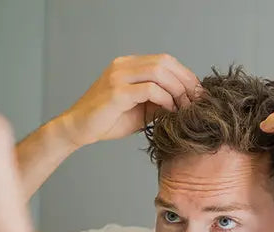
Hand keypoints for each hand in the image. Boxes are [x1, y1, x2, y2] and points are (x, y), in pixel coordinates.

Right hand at [54, 54, 200, 148]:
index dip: (184, 74)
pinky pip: (149, 90)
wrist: (77, 129)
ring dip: (177, 89)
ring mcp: (118, 77)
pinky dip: (164, 99)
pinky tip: (169, 111)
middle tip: (196, 100)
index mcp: (127, 65)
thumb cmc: (105, 121)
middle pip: (165, 62)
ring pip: (159, 72)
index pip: (164, 60)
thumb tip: (183, 102)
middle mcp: (123, 66)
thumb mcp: (139, 109)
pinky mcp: (116, 92)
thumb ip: (157, 101)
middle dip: (185, 80)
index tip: (196, 93)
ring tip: (185, 107)